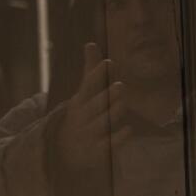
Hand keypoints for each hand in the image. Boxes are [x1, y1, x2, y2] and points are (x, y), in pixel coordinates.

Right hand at [55, 42, 131, 169]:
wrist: (66, 151)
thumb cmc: (81, 115)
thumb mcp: (83, 95)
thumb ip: (90, 71)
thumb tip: (91, 44)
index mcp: (80, 102)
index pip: (87, 86)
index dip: (97, 75)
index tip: (108, 63)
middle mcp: (83, 118)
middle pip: (95, 106)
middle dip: (107, 96)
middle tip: (120, 86)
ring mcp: (89, 134)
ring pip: (102, 123)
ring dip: (113, 113)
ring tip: (123, 103)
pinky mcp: (97, 152)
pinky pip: (109, 145)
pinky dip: (119, 138)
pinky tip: (129, 129)